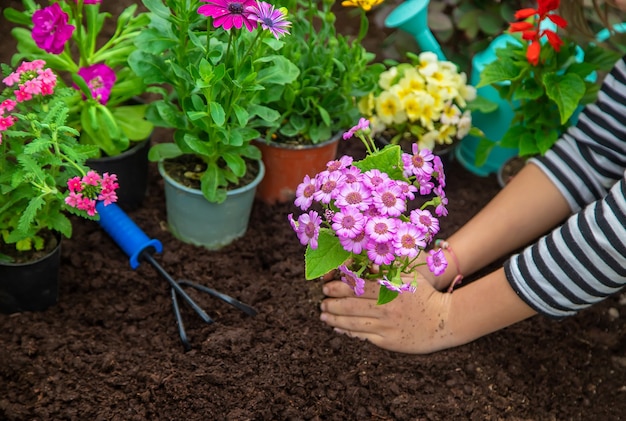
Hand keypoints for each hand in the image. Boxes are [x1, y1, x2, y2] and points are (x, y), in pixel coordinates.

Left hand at [319, 276, 453, 353]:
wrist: (445, 320)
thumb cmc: (425, 294)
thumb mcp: (408, 276)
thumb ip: (387, 269)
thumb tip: (364, 262)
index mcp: (389, 290)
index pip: (357, 287)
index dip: (338, 287)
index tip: (326, 286)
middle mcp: (385, 308)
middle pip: (351, 305)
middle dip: (332, 303)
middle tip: (322, 300)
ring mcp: (386, 326)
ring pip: (353, 322)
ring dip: (335, 318)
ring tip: (323, 314)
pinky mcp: (388, 341)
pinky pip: (362, 336)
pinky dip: (347, 331)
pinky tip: (338, 327)